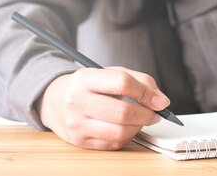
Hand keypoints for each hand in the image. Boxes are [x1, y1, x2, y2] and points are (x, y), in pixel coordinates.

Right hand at [36, 66, 170, 149]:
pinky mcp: (80, 141)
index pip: (122, 83)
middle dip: (147, 115)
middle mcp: (77, 101)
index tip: (161, 100)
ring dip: (139, 127)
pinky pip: (113, 144)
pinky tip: (127, 128)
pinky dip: (127, 137)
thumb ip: (137, 80)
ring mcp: (77, 124)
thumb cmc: (88, 86)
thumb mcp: (108, 73)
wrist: (56, 101)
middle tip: (155, 113)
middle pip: (122, 112)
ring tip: (141, 120)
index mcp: (85, 79)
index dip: (146, 93)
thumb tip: (160, 100)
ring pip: (120, 132)